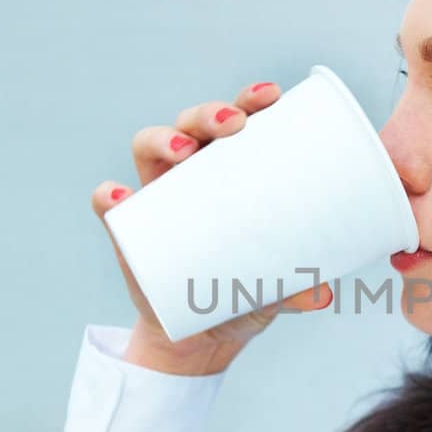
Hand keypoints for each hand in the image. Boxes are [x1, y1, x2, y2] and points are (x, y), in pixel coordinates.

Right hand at [91, 80, 331, 368]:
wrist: (199, 335)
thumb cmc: (244, 292)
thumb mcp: (274, 292)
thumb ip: (296, 291)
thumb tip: (322, 296)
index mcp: (230, 171)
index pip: (238, 120)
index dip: (250, 100)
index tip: (272, 96)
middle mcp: (190, 172)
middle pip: (193, 123)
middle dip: (210, 112)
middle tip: (233, 123)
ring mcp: (155, 195)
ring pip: (150, 145)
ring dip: (164, 138)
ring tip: (184, 150)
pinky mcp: (126, 228)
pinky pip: (109, 204)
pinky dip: (109, 196)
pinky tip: (120, 196)